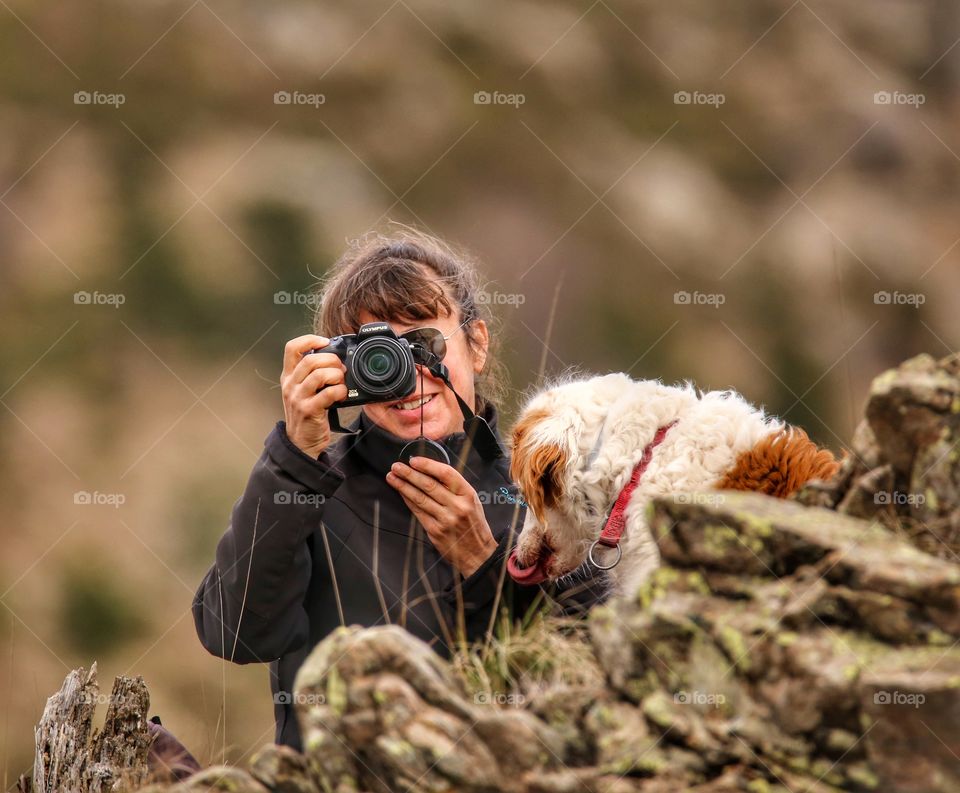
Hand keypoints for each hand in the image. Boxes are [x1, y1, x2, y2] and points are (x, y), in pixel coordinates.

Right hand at [281, 334, 347, 457]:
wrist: (301, 442)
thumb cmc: (307, 413)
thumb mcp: (302, 390)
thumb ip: (312, 374)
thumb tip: (335, 357)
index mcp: (288, 376)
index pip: (292, 348)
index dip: (309, 339)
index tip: (325, 342)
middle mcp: (290, 385)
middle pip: (310, 359)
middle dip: (331, 360)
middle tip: (341, 368)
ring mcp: (298, 398)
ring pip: (320, 374)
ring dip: (337, 375)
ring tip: (341, 382)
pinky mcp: (309, 410)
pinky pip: (328, 393)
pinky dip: (340, 391)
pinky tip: (342, 395)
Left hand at [386, 456, 497, 577]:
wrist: (478, 553)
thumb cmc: (473, 524)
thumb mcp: (472, 501)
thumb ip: (454, 488)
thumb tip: (429, 472)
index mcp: (467, 494)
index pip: (446, 473)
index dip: (427, 465)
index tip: (413, 460)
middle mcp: (457, 506)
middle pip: (429, 485)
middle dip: (409, 474)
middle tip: (396, 466)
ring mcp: (445, 519)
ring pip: (419, 498)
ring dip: (403, 486)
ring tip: (392, 477)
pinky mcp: (435, 531)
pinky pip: (418, 511)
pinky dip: (408, 500)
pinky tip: (401, 493)